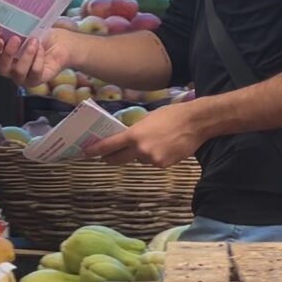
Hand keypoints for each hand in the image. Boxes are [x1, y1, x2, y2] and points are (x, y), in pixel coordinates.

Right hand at [0, 29, 71, 87]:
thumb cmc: (38, 35)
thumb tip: (0, 20)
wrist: (60, 43)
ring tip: (34, 41)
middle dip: (7, 53)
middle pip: (1, 68)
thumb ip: (10, 30)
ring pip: (19, 71)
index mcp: (1, 57)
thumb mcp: (23, 31)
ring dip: (27, 55)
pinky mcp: (36, 80)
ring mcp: (22, 77)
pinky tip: (41, 48)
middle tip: (15, 38)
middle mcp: (9, 70)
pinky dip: (38, 58)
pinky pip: (35, 72)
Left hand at [84, 101, 203, 168]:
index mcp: (134, 135)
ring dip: (139, 154)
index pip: (110, 145)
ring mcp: (153, 160)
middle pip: (119, 158)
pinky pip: (152, 162)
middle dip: (111, 158)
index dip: (97, 150)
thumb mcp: (147, 119)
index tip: (87, 153)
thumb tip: (126, 138)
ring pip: (139, 159)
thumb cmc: (170, 115)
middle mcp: (141, 150)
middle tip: (104, 157)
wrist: (195, 123)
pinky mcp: (164, 165)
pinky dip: (154, 156)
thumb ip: (135, 130)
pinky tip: (164, 146)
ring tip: (153, 141)